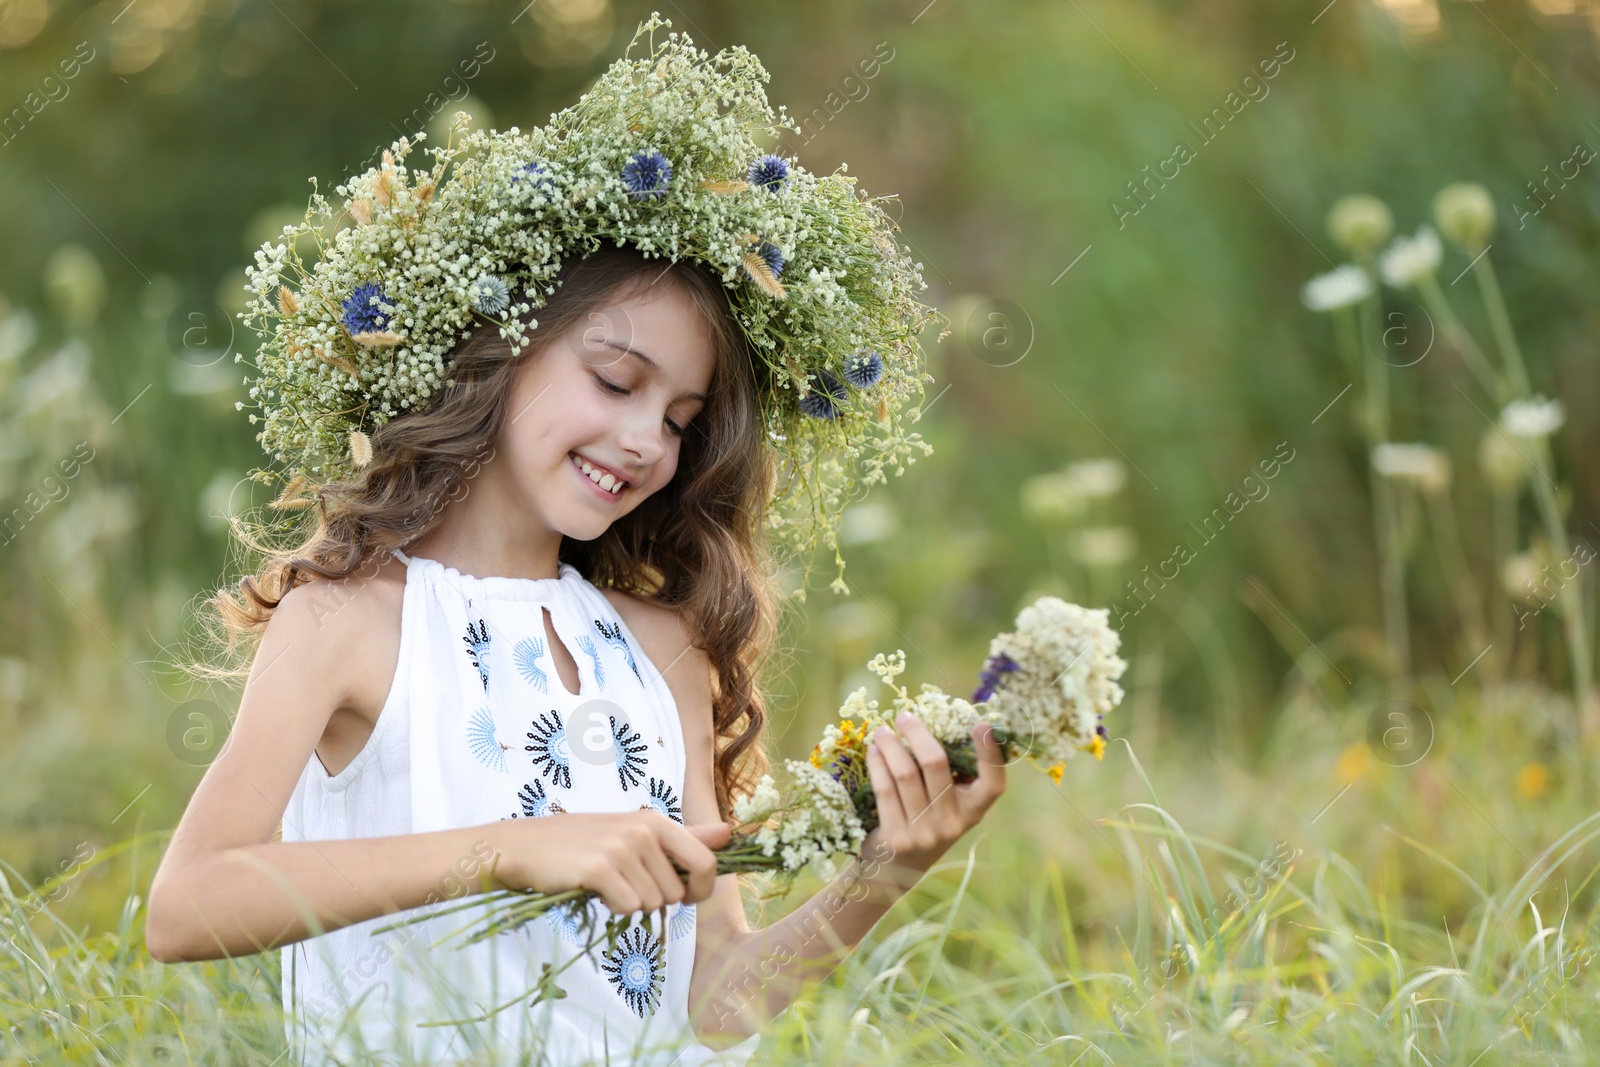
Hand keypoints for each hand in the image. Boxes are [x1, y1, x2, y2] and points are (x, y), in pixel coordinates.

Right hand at [491, 810, 730, 914]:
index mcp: (656, 821)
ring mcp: (622, 847)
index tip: (682, 896)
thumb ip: (683, 839)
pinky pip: (628, 907)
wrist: (526, 847)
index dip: (700, 889)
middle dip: (655, 900)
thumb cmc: (583, 844)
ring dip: (630, 903)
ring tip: (606, 883)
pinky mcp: (600, 868)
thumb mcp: (635, 834)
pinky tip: (594, 891)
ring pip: (653, 904)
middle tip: (625, 884)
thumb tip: (729, 832)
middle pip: (676, 893)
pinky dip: (613, 909)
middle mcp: (643, 829)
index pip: (706, 862)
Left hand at [862, 715, 1006, 884]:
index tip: (981, 724)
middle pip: (936, 765)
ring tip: (883, 731)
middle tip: (904, 716)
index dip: (991, 755)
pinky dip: (878, 765)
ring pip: (905, 774)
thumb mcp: (947, 805)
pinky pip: (885, 790)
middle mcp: (953, 823)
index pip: (993, 784)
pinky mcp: (897, 838)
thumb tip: (933, 723)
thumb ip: (950, 775)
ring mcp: (924, 833)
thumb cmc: (926, 822)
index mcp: (973, 811)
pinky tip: (873, 752)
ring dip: (891, 745)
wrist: (897, 870)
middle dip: (917, 733)